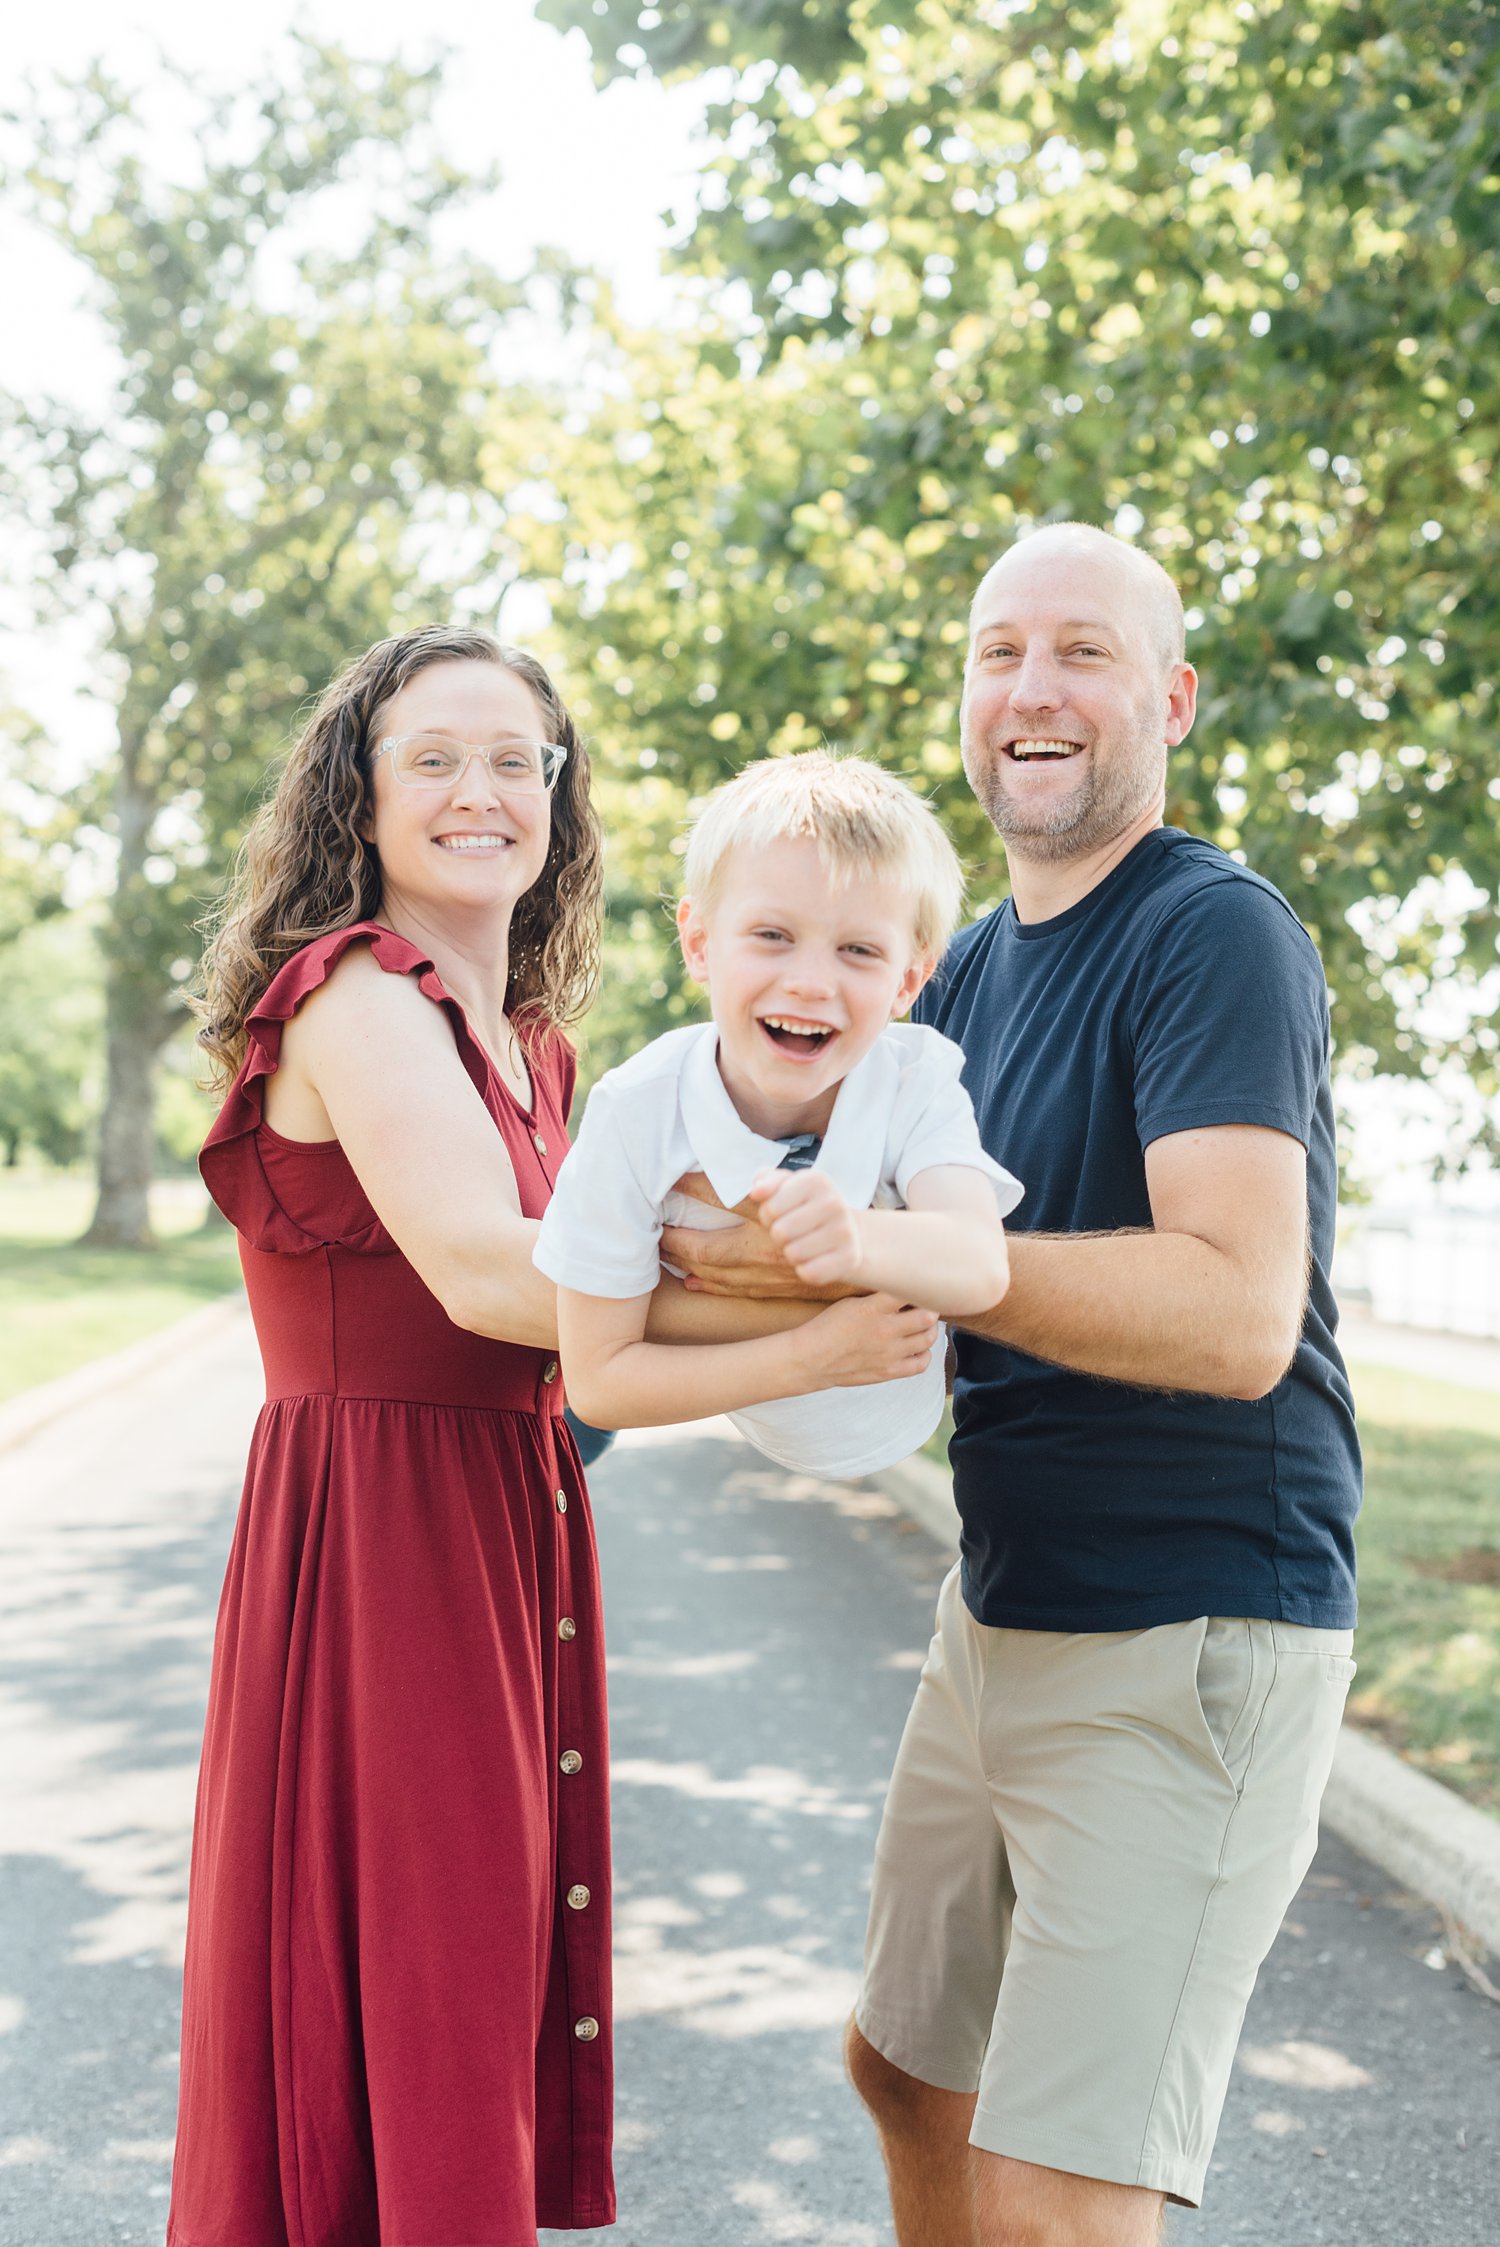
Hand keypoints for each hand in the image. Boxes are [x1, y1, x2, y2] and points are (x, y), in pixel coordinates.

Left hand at [661, 1176, 858, 1298]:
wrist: (857, 1246)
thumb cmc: (824, 1209)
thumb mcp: (808, 1184)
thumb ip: (776, 1182)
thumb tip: (753, 1183)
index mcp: (785, 1205)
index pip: (732, 1198)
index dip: (698, 1189)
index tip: (673, 1183)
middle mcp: (782, 1238)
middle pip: (714, 1248)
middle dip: (679, 1242)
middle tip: (658, 1232)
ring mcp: (787, 1265)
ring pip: (723, 1273)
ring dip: (692, 1266)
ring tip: (668, 1255)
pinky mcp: (793, 1286)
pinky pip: (743, 1292)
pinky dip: (713, 1288)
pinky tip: (693, 1282)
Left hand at [748, 1167, 864, 1288]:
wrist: (847, 1231)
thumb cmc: (805, 1208)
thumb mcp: (785, 1187)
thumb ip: (764, 1181)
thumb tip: (757, 1191)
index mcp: (815, 1180)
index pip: (769, 1208)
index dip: (767, 1216)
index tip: (781, 1214)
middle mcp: (833, 1202)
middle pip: (780, 1232)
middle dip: (779, 1236)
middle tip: (792, 1232)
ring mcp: (844, 1230)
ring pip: (794, 1254)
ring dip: (792, 1254)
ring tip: (804, 1244)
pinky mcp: (850, 1257)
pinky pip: (810, 1273)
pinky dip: (806, 1270)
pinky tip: (815, 1259)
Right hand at [798, 1292, 941, 1388]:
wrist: (811, 1359)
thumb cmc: (827, 1327)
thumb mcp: (850, 1302)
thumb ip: (877, 1297)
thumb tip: (902, 1289)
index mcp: (873, 1308)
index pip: (910, 1291)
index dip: (916, 1287)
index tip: (916, 1287)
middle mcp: (885, 1330)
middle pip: (928, 1316)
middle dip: (929, 1308)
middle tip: (924, 1306)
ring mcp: (889, 1353)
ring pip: (928, 1339)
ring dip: (929, 1329)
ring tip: (921, 1325)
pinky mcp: (889, 1371)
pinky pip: (921, 1364)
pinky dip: (924, 1354)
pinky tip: (916, 1347)